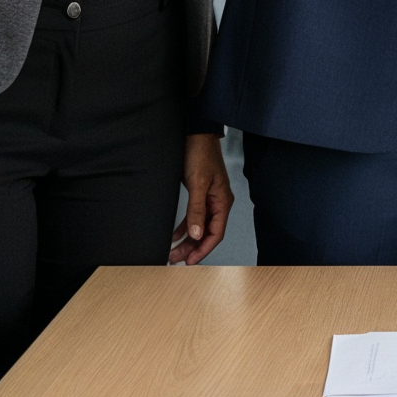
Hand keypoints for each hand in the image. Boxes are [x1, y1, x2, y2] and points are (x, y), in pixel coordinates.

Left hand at [170, 133, 233, 263]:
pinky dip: (184, 228)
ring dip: (188, 240)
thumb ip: (197, 210)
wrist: (196, 136)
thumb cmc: (201, 155)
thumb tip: (195, 234)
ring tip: (174, 251)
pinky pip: (193, 217)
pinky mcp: (199, 195)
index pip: (215, 233)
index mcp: (222, 202)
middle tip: (177, 259)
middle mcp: (217, 204)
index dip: (203, 249)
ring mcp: (209, 200)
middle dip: (193, 248)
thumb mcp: (198, 184)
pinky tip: (174, 235)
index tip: (191, 260)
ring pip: (199, 227)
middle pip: (207, 233)